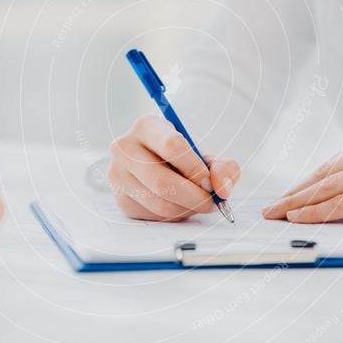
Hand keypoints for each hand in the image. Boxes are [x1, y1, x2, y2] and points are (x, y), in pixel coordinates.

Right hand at [107, 114, 239, 221]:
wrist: (156, 166)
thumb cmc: (183, 158)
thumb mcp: (205, 155)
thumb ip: (223, 167)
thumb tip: (222, 189)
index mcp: (146, 127)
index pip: (172, 146)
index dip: (195, 168)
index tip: (210, 182)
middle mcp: (125, 148)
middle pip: (163, 181)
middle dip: (194, 197)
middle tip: (211, 202)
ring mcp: (118, 175)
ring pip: (159, 203)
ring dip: (187, 209)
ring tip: (198, 204)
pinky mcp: (120, 199)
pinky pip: (153, 216)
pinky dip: (174, 216)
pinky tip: (180, 206)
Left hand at [262, 119, 342, 233]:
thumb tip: (336, 186)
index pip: (338, 160)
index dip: (309, 179)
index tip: (289, 192)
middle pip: (329, 171)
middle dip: (297, 191)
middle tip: (273, 205)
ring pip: (331, 186)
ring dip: (299, 203)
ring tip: (278, 214)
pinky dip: (318, 212)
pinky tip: (300, 218)